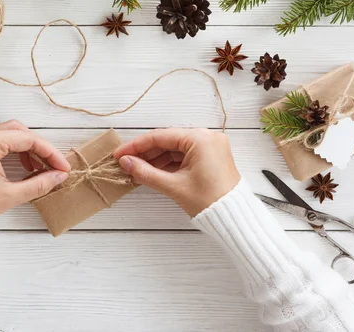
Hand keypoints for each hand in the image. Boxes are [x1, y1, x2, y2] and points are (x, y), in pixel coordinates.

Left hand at [0, 120, 69, 221]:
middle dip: (40, 148)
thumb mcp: (10, 196)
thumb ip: (39, 184)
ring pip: (11, 135)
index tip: (63, 167)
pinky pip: (1, 142)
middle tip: (54, 166)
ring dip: (29, 149)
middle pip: (20, 131)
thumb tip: (59, 176)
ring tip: (41, 168)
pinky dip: (16, 152)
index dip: (50, 152)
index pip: (27, 139)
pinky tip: (26, 167)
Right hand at [113, 128, 239, 216]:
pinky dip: (168, 163)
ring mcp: (210, 147)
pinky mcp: (210, 157)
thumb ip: (146, 172)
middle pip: (167, 141)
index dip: (136, 146)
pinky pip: (184, 155)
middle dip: (145, 153)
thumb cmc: (210, 201)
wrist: (234, 217)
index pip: (160, 137)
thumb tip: (126, 162)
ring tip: (136, 170)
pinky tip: (152, 171)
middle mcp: (207, 137)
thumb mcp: (173, 186)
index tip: (119, 153)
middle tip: (125, 163)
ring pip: (175, 149)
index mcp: (200, 139)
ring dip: (155, 159)